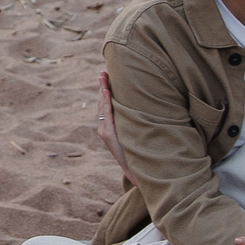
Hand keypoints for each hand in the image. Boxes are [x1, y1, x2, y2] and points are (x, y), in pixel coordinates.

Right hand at [95, 71, 130, 185]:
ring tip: (104, 78)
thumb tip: (142, 108)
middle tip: (103, 72)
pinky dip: (106, 103)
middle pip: (102, 104)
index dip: (105, 91)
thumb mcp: (135, 135)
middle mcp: (104, 129)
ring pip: (102, 108)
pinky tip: (107, 93)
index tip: (106, 76)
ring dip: (103, 92)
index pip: (106, 105)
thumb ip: (133, 123)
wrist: (139, 172)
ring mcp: (105, 132)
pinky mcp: (108, 136)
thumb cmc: (139, 154)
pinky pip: (106, 116)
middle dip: (102, 87)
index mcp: (109, 127)